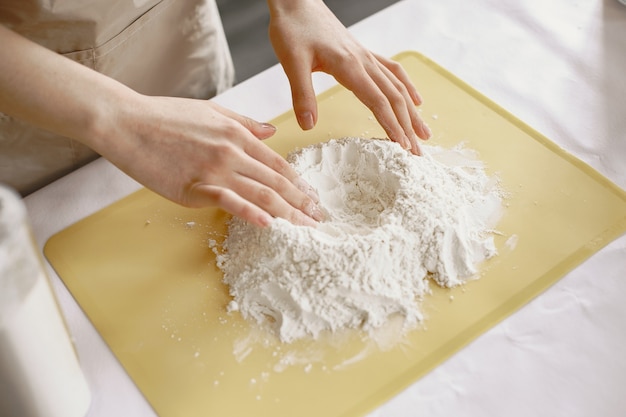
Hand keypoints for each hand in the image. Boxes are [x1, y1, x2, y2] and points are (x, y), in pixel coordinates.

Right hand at [97, 96, 322, 227]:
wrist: (126, 122)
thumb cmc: (165, 115)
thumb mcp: (211, 111)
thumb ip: (245, 122)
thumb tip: (271, 130)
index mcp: (237, 134)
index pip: (277, 164)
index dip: (298, 183)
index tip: (312, 197)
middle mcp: (232, 152)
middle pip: (276, 182)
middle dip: (301, 202)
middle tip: (319, 219)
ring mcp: (215, 170)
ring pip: (261, 194)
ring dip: (287, 213)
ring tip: (306, 227)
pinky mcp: (194, 187)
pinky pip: (229, 201)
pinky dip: (251, 213)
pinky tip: (269, 225)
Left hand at [267, 0, 430, 153]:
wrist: (297, 1)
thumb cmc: (292, 29)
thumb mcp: (291, 62)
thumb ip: (301, 95)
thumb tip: (308, 126)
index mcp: (349, 66)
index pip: (378, 101)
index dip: (392, 125)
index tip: (402, 147)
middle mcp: (363, 61)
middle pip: (394, 98)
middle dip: (408, 127)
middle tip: (417, 153)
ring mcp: (366, 56)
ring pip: (397, 86)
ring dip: (412, 111)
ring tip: (425, 133)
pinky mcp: (362, 53)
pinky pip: (392, 71)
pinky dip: (407, 87)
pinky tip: (415, 99)